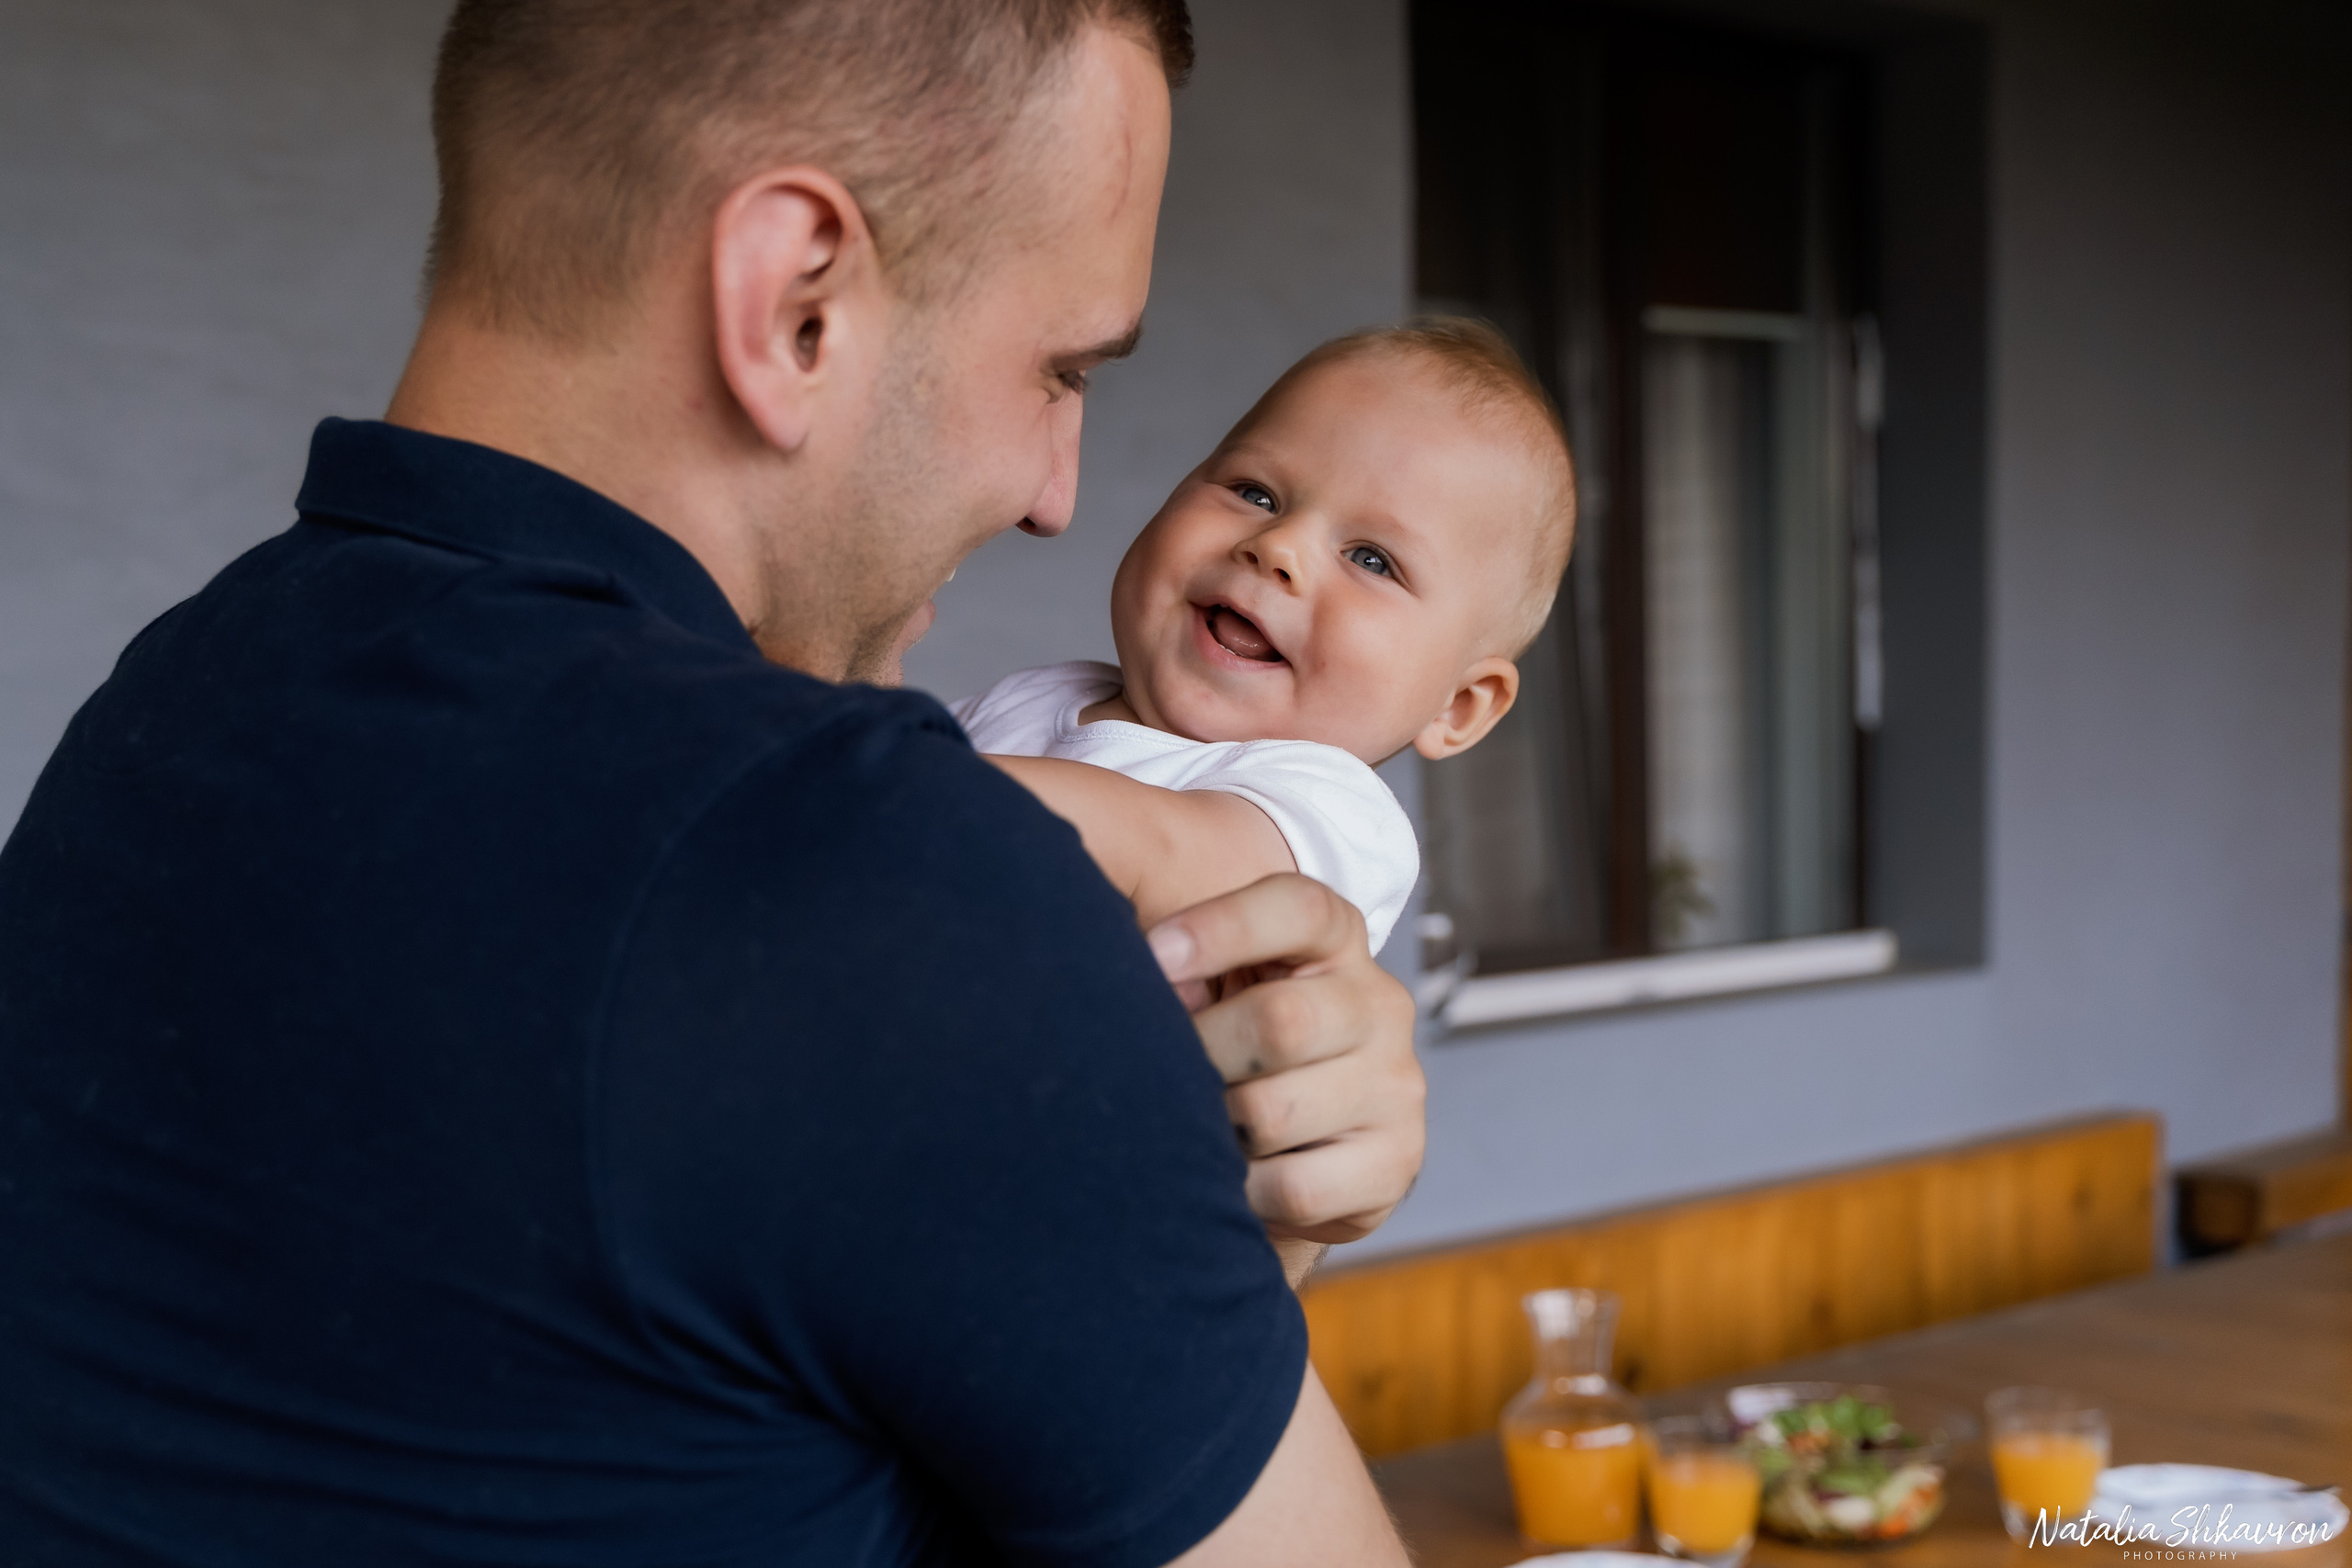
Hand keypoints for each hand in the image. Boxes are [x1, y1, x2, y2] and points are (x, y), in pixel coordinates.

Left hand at [1148, 875, 1424, 1247]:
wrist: (1309, 1141)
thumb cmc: (1238, 1044)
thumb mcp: (1218, 983)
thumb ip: (1181, 970)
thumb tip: (1144, 986)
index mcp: (1335, 939)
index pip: (1298, 909)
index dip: (1221, 927)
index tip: (1155, 956)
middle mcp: (1379, 1004)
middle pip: (1280, 1022)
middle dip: (1201, 1054)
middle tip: (1164, 1075)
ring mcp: (1396, 1085)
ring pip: (1273, 1114)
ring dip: (1215, 1130)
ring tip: (1202, 1126)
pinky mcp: (1395, 1162)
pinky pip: (1293, 1188)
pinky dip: (1241, 1190)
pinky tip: (1233, 1176)